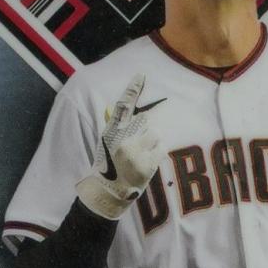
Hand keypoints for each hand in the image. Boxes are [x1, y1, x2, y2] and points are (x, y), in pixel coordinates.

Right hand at [76, 73, 161, 218]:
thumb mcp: (106, 143)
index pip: (122, 106)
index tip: (141, 75)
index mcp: (111, 131)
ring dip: (152, 143)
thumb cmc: (106, 165)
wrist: (107, 192)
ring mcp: (136, 152)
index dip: (132, 89)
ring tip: (140, 156)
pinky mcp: (147, 164)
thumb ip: (114, 126)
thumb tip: (112, 108)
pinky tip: (146, 163)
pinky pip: (161, 149)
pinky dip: (157, 154)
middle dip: (145, 130)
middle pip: (146, 121)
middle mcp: (123, 140)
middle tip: (138, 144)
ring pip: (156, 134)